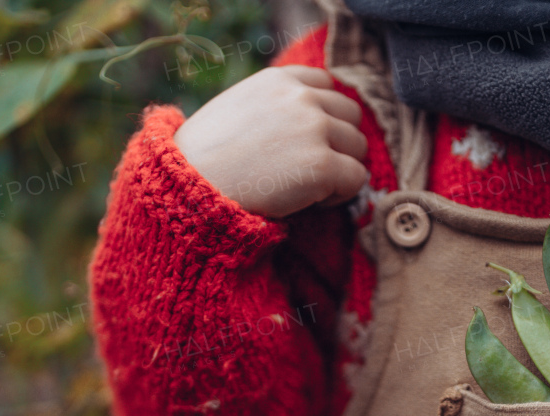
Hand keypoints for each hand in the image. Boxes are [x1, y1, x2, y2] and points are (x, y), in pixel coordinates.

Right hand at [173, 65, 369, 218]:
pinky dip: (340, 195)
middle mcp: (301, 97)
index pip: (327, 85)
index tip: (304, 141)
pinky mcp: (323, 165)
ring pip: (358, 147)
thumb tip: (313, 122)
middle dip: (337, 142)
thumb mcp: (239, 107)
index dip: (324, 116)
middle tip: (307, 168)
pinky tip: (310, 201)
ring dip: (341, 168)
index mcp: (280, 79)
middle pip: (351, 114)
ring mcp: (315, 129)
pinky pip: (356, 179)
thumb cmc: (207, 156)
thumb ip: (276, 105)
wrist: (191, 186)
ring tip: (307, 186)